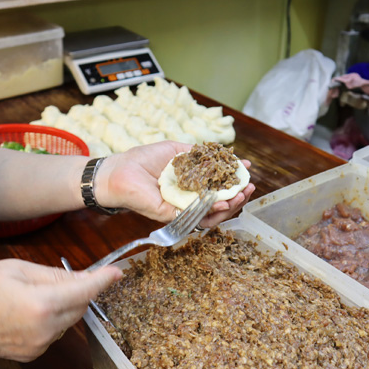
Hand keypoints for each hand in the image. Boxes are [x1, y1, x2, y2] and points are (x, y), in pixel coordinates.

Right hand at [0, 259, 121, 361]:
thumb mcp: (15, 269)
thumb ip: (53, 275)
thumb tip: (82, 276)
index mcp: (42, 304)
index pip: (85, 290)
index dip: (103, 280)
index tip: (117, 272)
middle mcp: (47, 329)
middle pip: (80, 306)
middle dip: (79, 290)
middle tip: (62, 277)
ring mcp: (40, 346)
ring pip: (68, 320)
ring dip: (65, 305)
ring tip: (36, 294)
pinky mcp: (33, 355)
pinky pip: (54, 332)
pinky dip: (51, 320)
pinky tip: (27, 312)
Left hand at [94, 141, 254, 225]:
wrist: (118, 172)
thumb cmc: (142, 160)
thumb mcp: (176, 150)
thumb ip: (197, 154)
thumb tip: (220, 154)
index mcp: (190, 186)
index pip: (217, 187)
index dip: (234, 181)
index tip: (248, 171)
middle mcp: (187, 200)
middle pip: (219, 203)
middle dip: (239, 196)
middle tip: (250, 187)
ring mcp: (181, 210)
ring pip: (212, 214)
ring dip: (231, 205)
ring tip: (242, 194)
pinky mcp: (172, 216)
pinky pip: (196, 217)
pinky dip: (212, 210)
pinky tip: (224, 200)